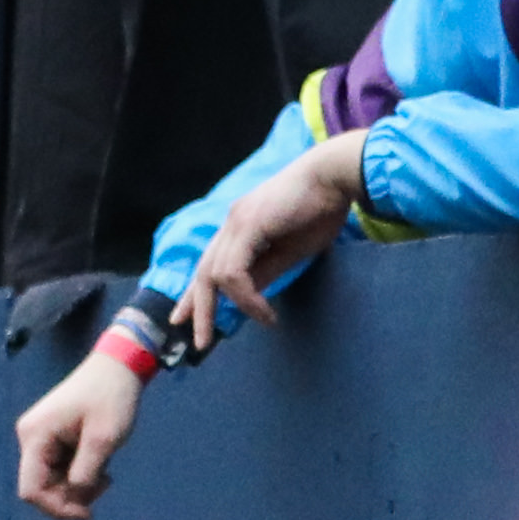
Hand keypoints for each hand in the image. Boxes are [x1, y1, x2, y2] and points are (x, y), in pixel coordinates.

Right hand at [16, 352, 145, 519]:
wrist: (117, 366)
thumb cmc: (112, 397)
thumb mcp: (103, 439)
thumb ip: (85, 474)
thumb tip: (73, 501)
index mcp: (36, 436)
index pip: (31, 490)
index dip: (56, 508)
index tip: (88, 513)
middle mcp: (31, 438)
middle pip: (41, 488)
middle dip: (71, 497)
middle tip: (105, 485)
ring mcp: (40, 438)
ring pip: (52, 481)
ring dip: (78, 487)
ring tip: (106, 474)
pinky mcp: (51, 438)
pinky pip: (59, 469)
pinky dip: (79, 475)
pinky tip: (101, 466)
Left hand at [178, 138, 365, 353]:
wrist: (334, 177)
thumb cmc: (320, 210)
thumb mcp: (289, 251)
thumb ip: (265, 272)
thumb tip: (247, 297)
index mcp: (239, 228)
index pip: (209, 265)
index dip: (195, 295)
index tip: (185, 320)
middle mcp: (231, 224)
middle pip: (203, 272)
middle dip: (199, 309)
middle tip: (201, 342)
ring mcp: (236, 223)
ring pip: (216, 276)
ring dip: (238, 305)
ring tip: (265, 318)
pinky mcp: (247, 225)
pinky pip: (234, 272)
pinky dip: (246, 297)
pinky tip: (265, 310)